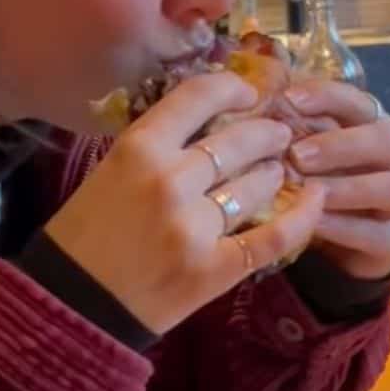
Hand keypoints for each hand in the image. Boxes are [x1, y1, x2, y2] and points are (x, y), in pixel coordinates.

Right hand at [47, 71, 326, 332]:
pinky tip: (315, 200)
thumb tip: (205, 127)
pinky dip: (302, 216)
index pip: (196, 98)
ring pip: (259, 184)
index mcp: (136, 151)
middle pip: (239, 140)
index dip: (230, 87)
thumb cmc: (81, 234)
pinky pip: (275, 234)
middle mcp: (170, 181)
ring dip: (275, 174)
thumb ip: (153, 150)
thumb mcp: (106, 174)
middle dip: (266, 133)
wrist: (74, 303)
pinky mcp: (218, 267)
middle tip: (276, 135)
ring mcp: (196, 226)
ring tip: (276, 173)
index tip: (246, 93)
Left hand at [281, 78, 389, 282]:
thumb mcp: (308, 157)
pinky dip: (344, 226)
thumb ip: (294, 134)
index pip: (359, 103)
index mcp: (374, 128)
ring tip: (308, 189)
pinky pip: (377, 232)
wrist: (345, 246)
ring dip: (346, 187)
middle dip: (339, 144)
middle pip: (383, 139)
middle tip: (297, 154)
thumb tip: (259, 110)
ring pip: (389, 186)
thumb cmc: (322, 187)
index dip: (327, 96)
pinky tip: (313, 222)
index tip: (289, 99)